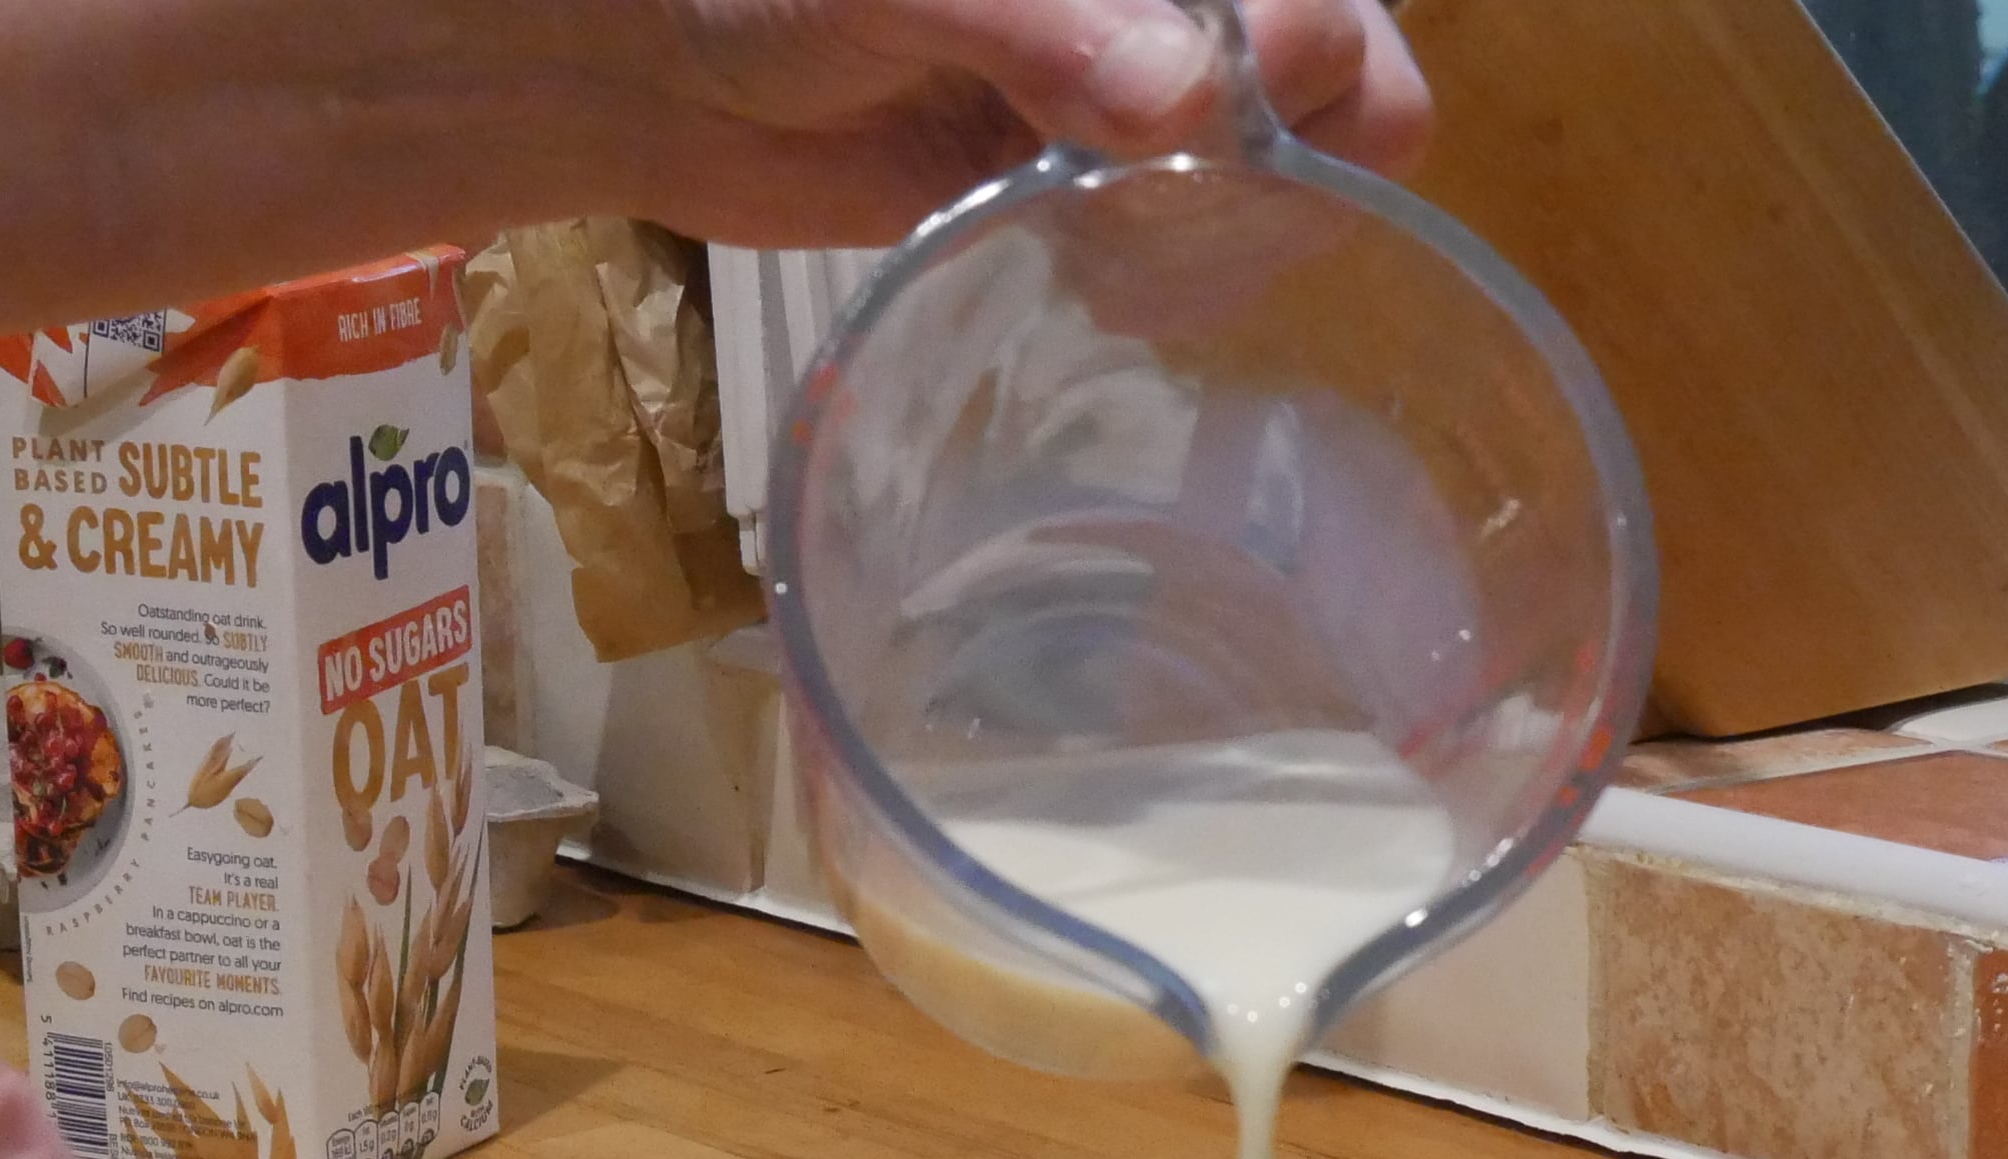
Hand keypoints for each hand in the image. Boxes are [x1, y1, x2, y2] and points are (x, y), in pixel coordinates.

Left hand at [633, 0, 1432, 247]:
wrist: (656, 65)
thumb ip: (1039, 25)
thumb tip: (1184, 93)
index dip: (1306, 54)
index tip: (1209, 118)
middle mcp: (1180, 8)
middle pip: (1350, 89)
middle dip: (1281, 168)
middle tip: (1160, 203)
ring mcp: (1150, 97)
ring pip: (1291, 182)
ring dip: (1229, 236)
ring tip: (1112, 252)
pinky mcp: (1100, 189)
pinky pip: (1202, 247)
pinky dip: (1173, 277)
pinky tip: (1094, 283)